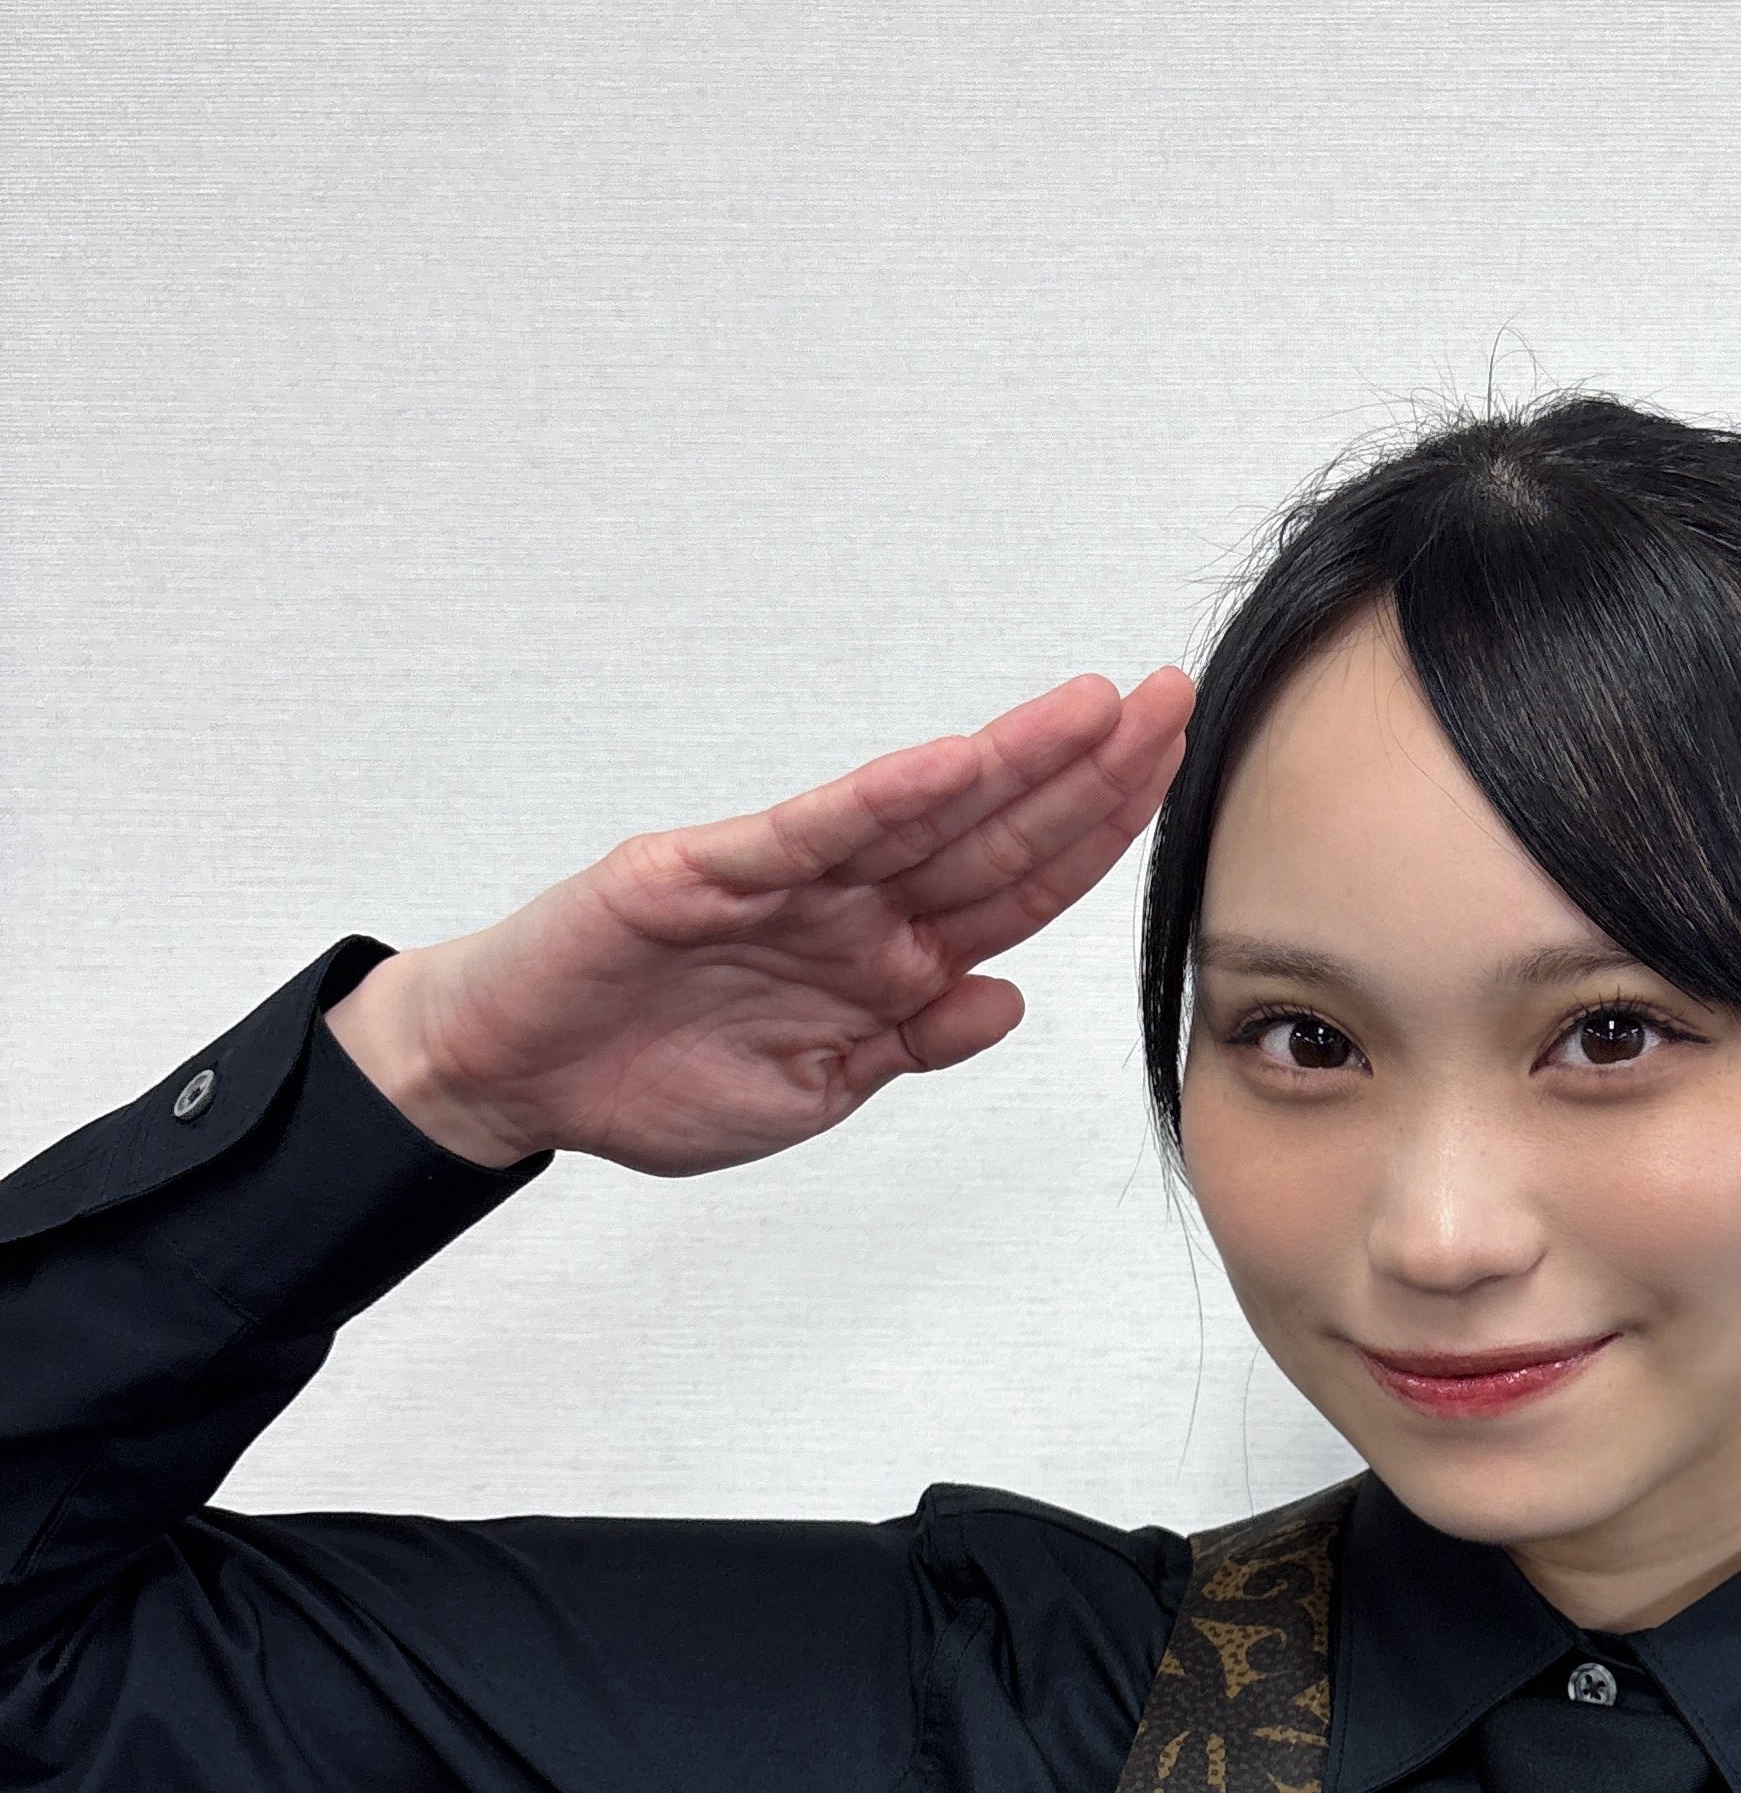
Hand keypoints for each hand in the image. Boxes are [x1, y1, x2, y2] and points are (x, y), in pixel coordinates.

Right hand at [324, 666, 1193, 1172]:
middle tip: (1170, 700)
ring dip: (1010, 760)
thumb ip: (912, 1047)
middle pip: (993, 830)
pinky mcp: (701, 872)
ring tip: (1094, 708)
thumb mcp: (815, 1091)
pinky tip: (954, 764)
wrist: (518, 1075)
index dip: (1096, 832)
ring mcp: (782, 881)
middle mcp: (849, 904)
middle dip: (1087, 770)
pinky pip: (809, 833)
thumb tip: (1008, 1004)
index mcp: (886, 958)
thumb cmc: (653, 1077)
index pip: (1018, 888)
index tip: (1167, 773)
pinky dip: (882, 799)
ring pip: (920, 812)